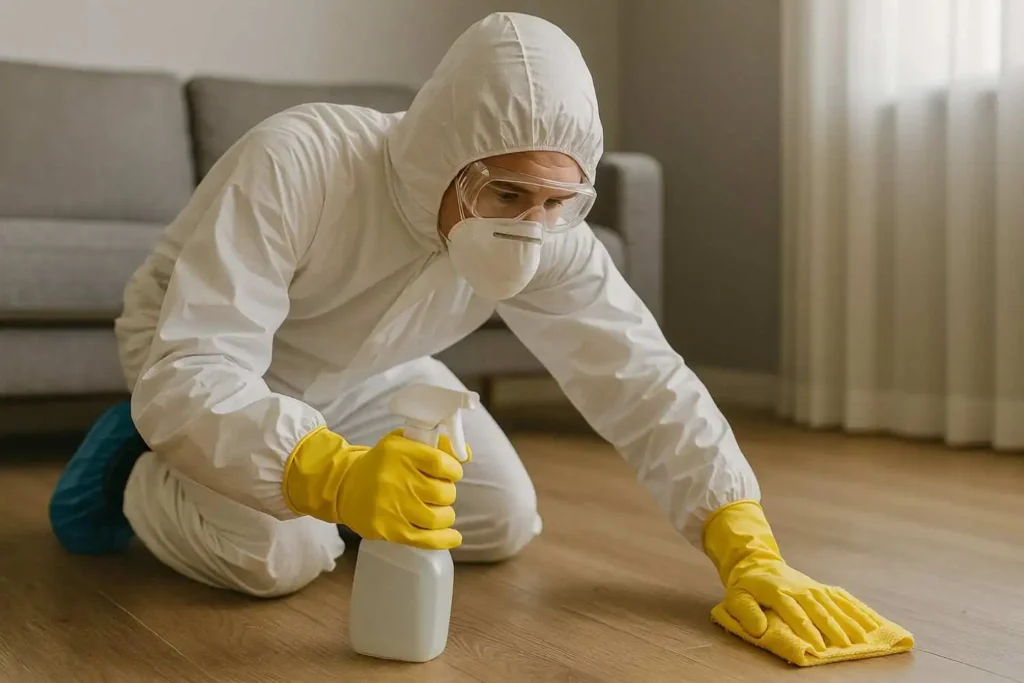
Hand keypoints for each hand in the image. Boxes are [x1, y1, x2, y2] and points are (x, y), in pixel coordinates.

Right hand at [283, 428, 466, 548]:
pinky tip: (454, 537)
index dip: (454, 470)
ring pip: (439, 517)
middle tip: (439, 492)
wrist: (344, 486)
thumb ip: (436, 444)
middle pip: (444, 492)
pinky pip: (426, 539)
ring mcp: (394, 507)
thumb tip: (466, 454)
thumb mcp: (402, 442)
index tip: (451, 473)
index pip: (443, 464)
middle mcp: (397, 479)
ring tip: (438, 510)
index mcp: (401, 453)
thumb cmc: (381, 463)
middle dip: (448, 492)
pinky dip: (444, 540)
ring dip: (446, 514)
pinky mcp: (390, 530)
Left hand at [704, 501, 882, 650]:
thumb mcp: (736, 598)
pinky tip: (871, 621)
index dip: (807, 630)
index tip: (818, 647)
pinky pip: (841, 598)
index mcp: (778, 592)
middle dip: (833, 628)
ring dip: (849, 620)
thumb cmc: (746, 586)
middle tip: (846, 646)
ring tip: (864, 637)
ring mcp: (812, 587)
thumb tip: (759, 629)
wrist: (756, 562)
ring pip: (834, 604)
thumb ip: (746, 613)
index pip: (795, 613)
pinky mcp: (820, 588)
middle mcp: (799, 588)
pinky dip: (857, 609)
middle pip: (818, 609)